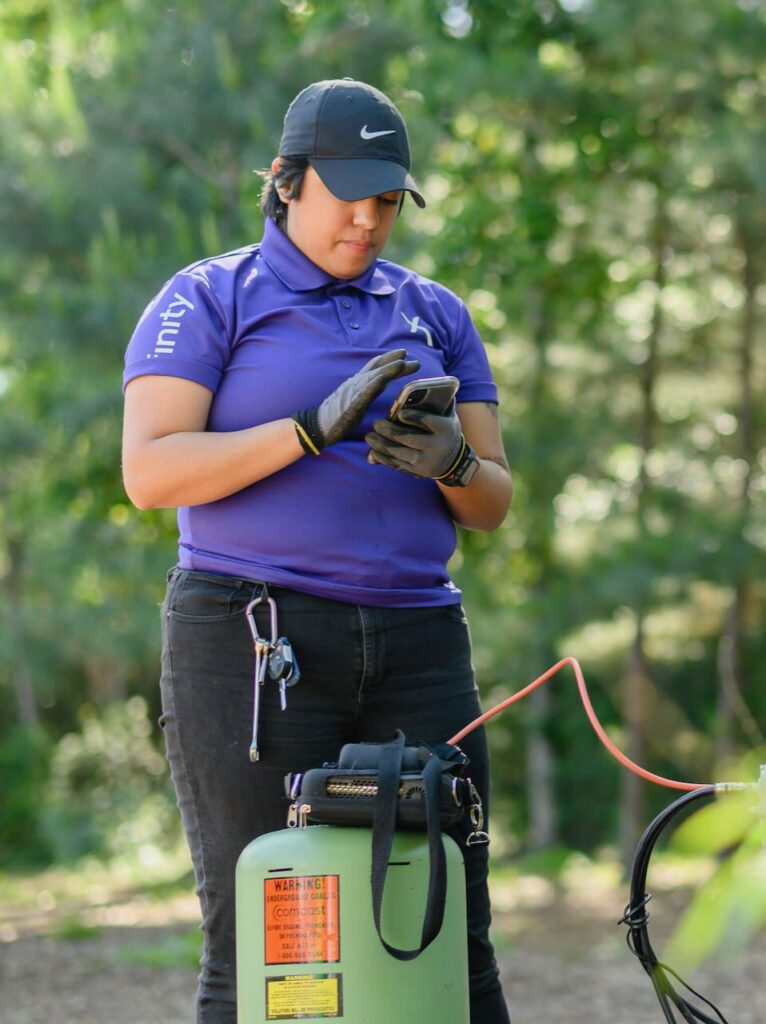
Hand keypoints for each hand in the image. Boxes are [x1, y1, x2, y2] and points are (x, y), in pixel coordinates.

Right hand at [293, 349, 419, 452]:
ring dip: (387, 369)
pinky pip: (363, 393)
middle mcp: (355, 383)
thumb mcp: (356, 399)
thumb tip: (382, 384)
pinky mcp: (350, 405)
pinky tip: (383, 379)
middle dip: (394, 361)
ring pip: (372, 377)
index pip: (375, 366)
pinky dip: (373, 384)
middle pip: (377, 368)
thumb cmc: (337, 416)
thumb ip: (368, 390)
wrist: (318, 426)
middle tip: (411, 357)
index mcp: (357, 382)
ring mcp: (353, 393)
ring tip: (402, 363)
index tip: (404, 355)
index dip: (389, 359)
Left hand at [365, 406, 463, 478]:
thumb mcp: (447, 416)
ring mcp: (426, 462)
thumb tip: (418, 390)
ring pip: (400, 453)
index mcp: (446, 430)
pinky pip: (397, 465)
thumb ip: (436, 403)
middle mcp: (437, 447)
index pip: (429, 422)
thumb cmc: (444, 430)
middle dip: (391, 431)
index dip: (414, 417)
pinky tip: (372, 451)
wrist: (453, 460)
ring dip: (382, 445)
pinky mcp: (417, 472)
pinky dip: (383, 458)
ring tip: (369, 437)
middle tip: (376, 423)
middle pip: (411, 439)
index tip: (400, 413)